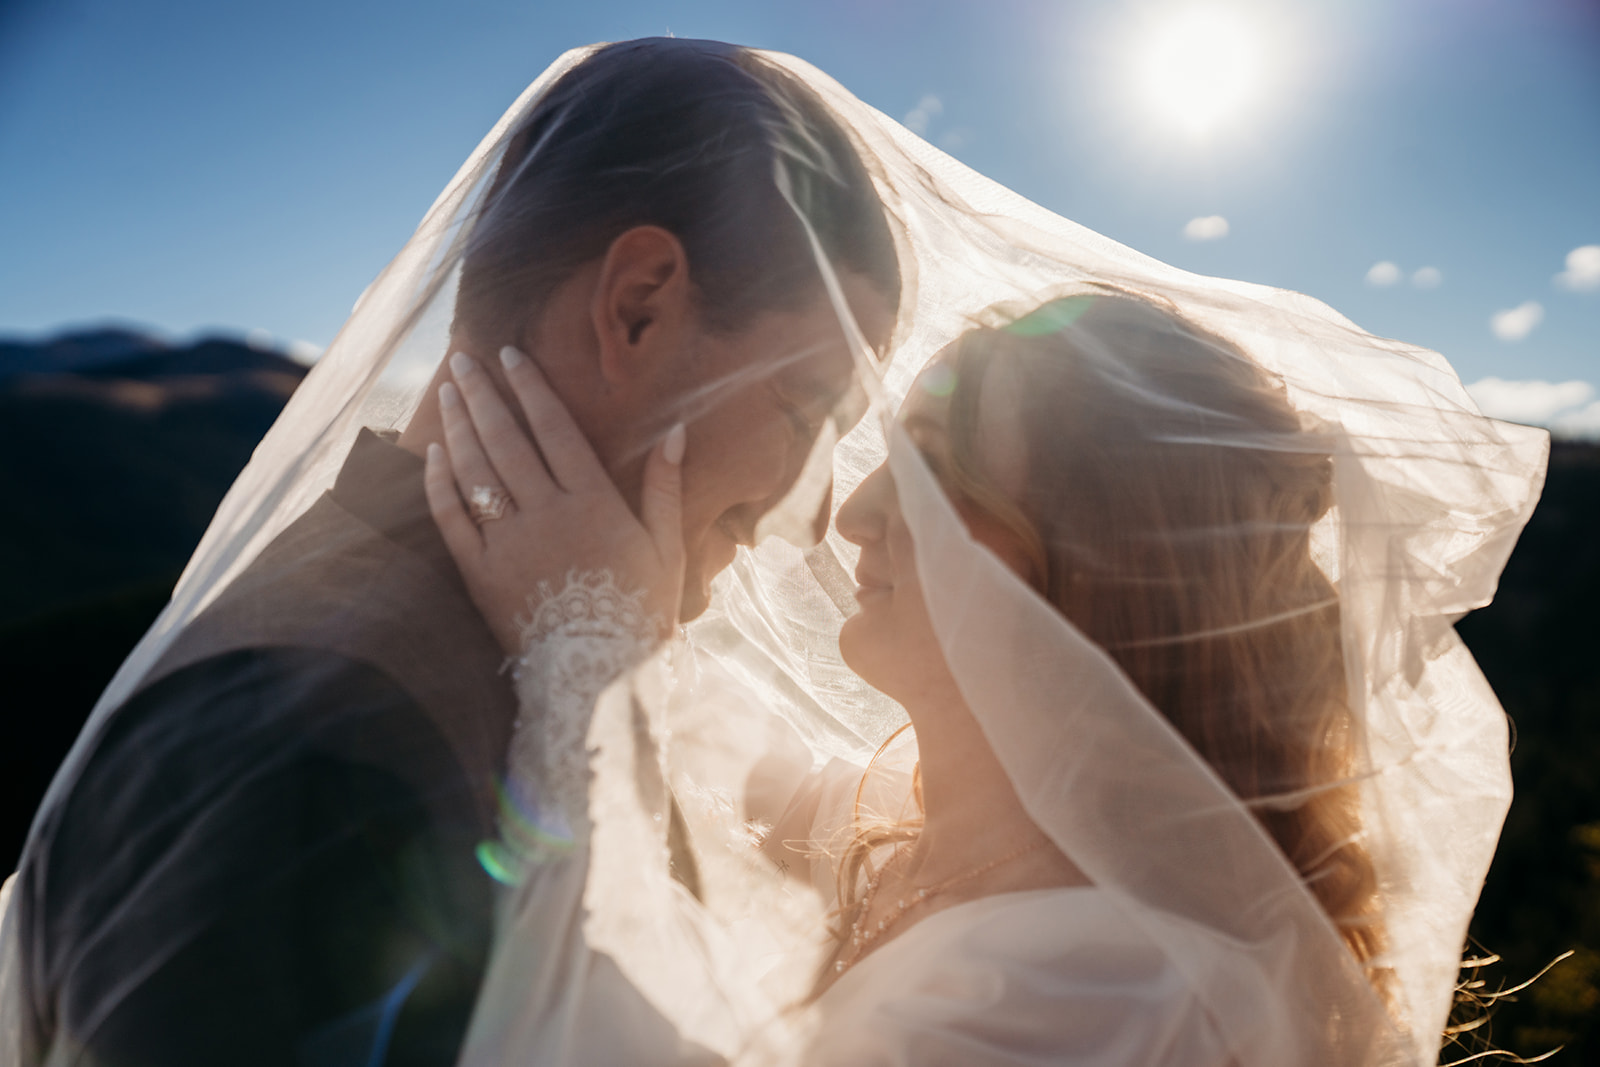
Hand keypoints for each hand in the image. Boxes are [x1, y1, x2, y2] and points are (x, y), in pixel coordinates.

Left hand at [423, 347, 685, 656]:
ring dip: (459, 427)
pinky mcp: (480, 573)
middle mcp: (546, 513)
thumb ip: (666, 487)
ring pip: (476, 470)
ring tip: (448, 392)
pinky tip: (433, 454)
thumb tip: (676, 430)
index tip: (510, 355)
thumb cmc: (641, 614)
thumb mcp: (667, 549)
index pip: (555, 429)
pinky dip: (439, 483)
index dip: (530, 388)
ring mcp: (508, 543)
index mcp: (594, 502)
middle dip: (483, 394)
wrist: (598, 678)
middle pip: (506, 440)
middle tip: (464, 359)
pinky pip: (452, 518)